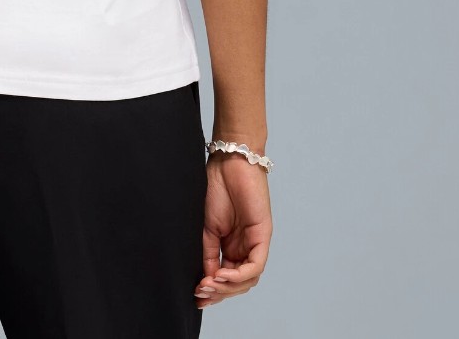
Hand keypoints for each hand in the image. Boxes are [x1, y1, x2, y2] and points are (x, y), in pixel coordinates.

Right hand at [194, 153, 271, 308]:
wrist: (228, 162)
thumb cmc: (215, 188)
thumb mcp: (206, 228)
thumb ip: (209, 255)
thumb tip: (206, 281)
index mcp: (231, 246)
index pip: (225, 278)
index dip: (212, 290)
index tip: (195, 296)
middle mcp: (245, 247)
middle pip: (237, 284)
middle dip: (219, 292)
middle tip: (200, 294)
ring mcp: (255, 243)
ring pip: (247, 279)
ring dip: (227, 287)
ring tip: (208, 284)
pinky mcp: (263, 236)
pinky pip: (255, 266)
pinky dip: (239, 275)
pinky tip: (221, 275)